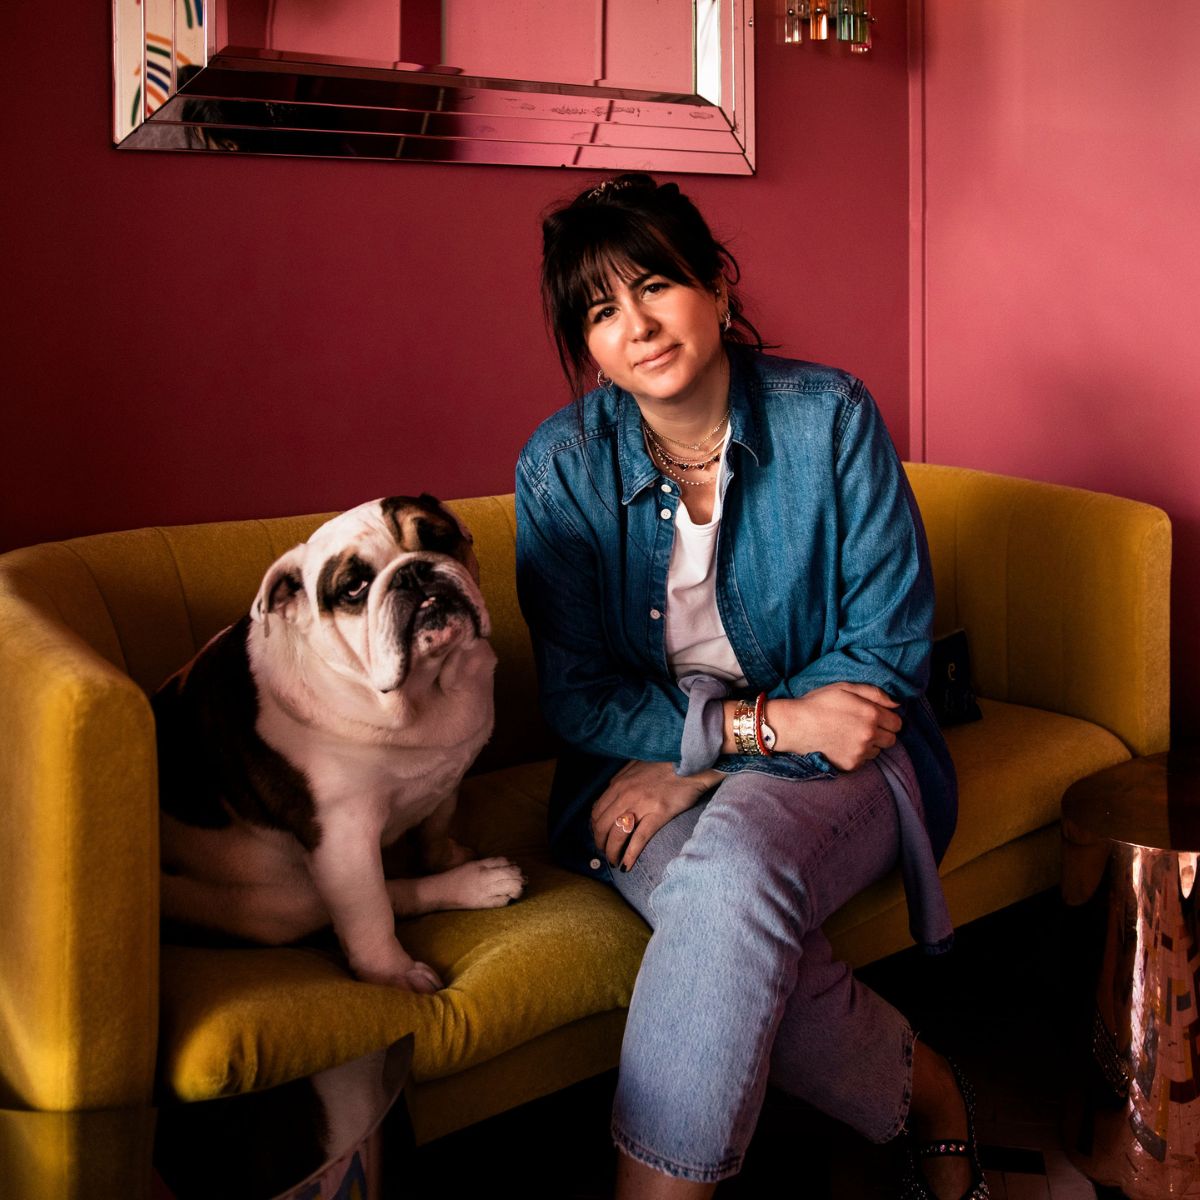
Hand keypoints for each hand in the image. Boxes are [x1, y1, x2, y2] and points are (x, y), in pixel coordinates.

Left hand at [590, 760, 721, 871]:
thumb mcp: (635, 766)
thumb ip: (621, 780)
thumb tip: (610, 794)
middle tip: (605, 853)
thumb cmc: (664, 763)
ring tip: (614, 861)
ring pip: (617, 835)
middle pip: (602, 826)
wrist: (689, 760)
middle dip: (600, 843)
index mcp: (618, 784)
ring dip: (612, 852)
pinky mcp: (658, 813)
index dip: (595, 829)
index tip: (600, 837)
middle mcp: (625, 794)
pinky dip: (630, 855)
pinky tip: (626, 865)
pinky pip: (638, 839)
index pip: (596, 812)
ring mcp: (641, 804)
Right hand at [770, 683, 901, 771]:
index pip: (897, 723)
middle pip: (892, 739)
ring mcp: (860, 752)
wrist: (795, 725)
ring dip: (871, 744)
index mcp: (871, 714)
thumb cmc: (819, 703)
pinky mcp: (851, 765)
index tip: (876, 716)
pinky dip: (858, 754)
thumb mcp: (845, 688)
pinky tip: (843, 744)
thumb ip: (875, 693)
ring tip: (851, 734)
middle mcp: (869, 735)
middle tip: (864, 726)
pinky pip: (864, 760)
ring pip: (878, 751)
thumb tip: (897, 704)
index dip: (888, 719)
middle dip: (882, 732)